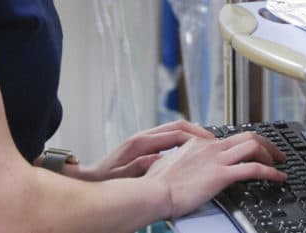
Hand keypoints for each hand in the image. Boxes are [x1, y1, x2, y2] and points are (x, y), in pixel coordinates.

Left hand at [72, 120, 216, 180]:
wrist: (91, 178)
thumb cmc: (106, 179)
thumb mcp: (124, 176)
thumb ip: (141, 166)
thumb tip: (159, 158)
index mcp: (141, 143)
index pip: (176, 133)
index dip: (195, 136)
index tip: (210, 141)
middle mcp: (144, 137)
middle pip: (177, 126)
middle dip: (198, 131)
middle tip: (214, 139)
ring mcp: (144, 139)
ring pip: (173, 129)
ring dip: (191, 134)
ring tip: (206, 142)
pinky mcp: (143, 145)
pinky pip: (168, 137)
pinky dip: (182, 139)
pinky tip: (189, 148)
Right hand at [144, 131, 286, 219]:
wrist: (154, 192)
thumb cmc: (155, 184)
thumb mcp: (164, 164)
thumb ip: (174, 160)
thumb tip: (171, 163)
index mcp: (198, 144)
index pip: (229, 138)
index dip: (244, 144)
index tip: (251, 151)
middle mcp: (210, 147)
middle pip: (247, 135)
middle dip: (266, 143)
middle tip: (276, 153)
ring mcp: (217, 159)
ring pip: (253, 146)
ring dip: (271, 154)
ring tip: (279, 164)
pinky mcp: (221, 175)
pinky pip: (254, 169)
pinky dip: (271, 172)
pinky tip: (279, 178)